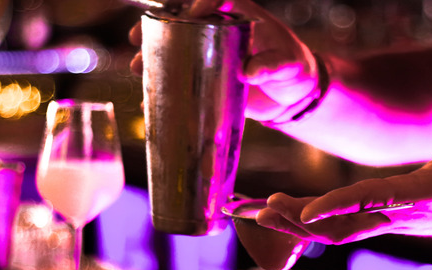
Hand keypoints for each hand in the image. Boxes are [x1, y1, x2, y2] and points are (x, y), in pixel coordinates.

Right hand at [129, 0, 318, 121]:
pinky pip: (180, 78)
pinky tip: (148, 99)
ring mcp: (209, 53)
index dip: (198, 1)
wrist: (293, 95)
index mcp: (239, 15)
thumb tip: (248, 72)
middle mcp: (218, 29)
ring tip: (138, 68)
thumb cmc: (294, 69)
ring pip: (173, 48)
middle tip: (138, 38)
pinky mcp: (206, 78)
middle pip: (180, 19)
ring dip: (151, 57)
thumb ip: (272, 65)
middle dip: (156, 26)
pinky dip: (164, 88)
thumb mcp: (288, 65)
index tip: (188, 14)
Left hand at [256, 113, 431, 249]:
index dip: (338, 206)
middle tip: (265, 210)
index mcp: (411, 199)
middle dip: (300, 222)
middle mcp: (388, 215)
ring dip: (293, 224)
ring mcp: (375, 222)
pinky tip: (274, 210)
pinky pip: (329, 225)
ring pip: (329, 230)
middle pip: (339, 225)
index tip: (306, 212)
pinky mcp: (366, 220)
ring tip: (258, 212)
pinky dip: (300, 221)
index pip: (370, 202)